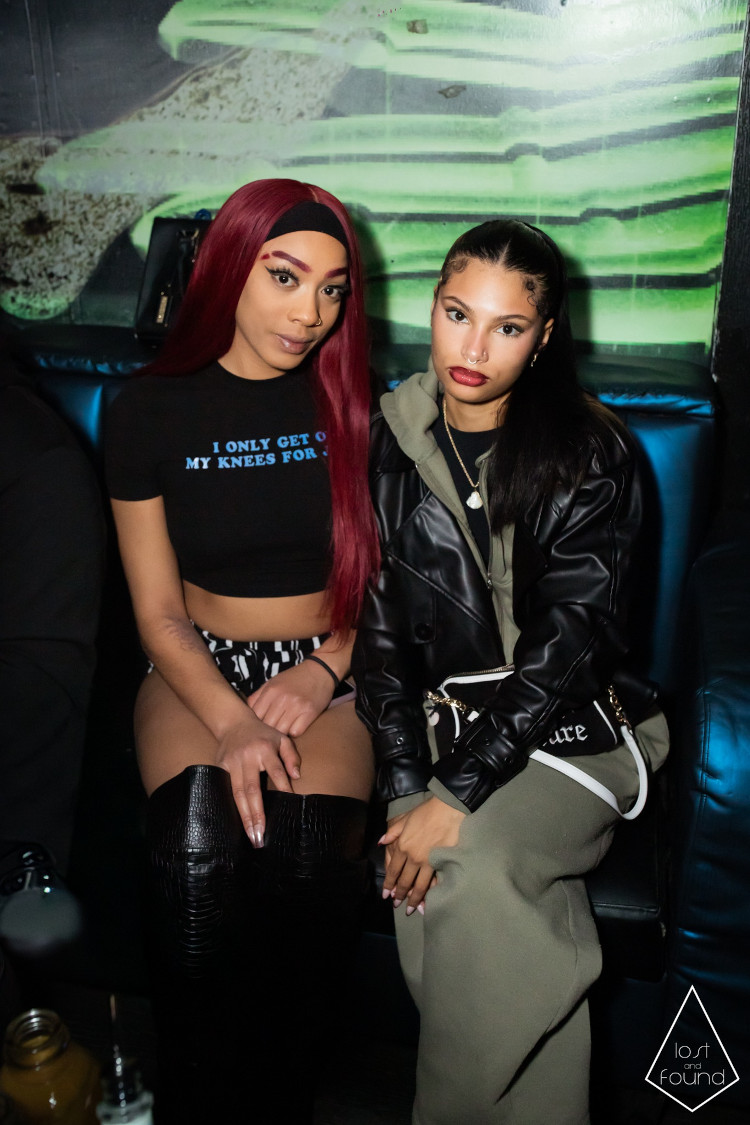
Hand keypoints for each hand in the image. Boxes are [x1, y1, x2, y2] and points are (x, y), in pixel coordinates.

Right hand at [215, 716, 300, 847]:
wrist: (234, 723)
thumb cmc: (263, 734)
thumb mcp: (281, 738)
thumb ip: (291, 756)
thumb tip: (296, 777)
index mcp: (264, 749)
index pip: (276, 771)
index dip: (283, 787)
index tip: (290, 804)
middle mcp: (247, 757)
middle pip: (252, 789)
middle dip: (256, 814)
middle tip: (261, 835)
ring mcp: (231, 763)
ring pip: (237, 793)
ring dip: (244, 816)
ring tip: (251, 835)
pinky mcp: (220, 767)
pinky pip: (225, 790)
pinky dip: (230, 807)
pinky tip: (233, 823)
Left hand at [247, 659, 335, 736]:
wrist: (320, 670)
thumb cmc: (293, 679)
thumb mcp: (272, 683)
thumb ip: (257, 697)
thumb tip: (245, 714)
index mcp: (271, 691)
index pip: (256, 716)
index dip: (256, 724)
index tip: (260, 727)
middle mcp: (282, 699)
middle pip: (268, 726)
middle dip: (269, 731)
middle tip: (272, 731)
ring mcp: (297, 706)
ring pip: (281, 732)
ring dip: (282, 733)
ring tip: (283, 728)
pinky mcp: (310, 713)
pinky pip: (296, 732)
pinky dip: (295, 731)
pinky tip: (296, 725)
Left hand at [379, 797, 464, 913]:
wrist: (448, 809)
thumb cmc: (426, 812)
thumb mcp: (404, 819)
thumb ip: (392, 832)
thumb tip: (381, 842)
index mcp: (402, 846)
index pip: (393, 871)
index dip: (389, 884)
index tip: (386, 895)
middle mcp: (412, 857)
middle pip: (404, 881)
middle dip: (399, 896)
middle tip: (397, 905)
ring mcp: (427, 861)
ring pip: (418, 886)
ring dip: (413, 900)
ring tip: (410, 909)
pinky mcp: (441, 862)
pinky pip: (434, 882)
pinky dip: (430, 894)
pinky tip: (428, 902)